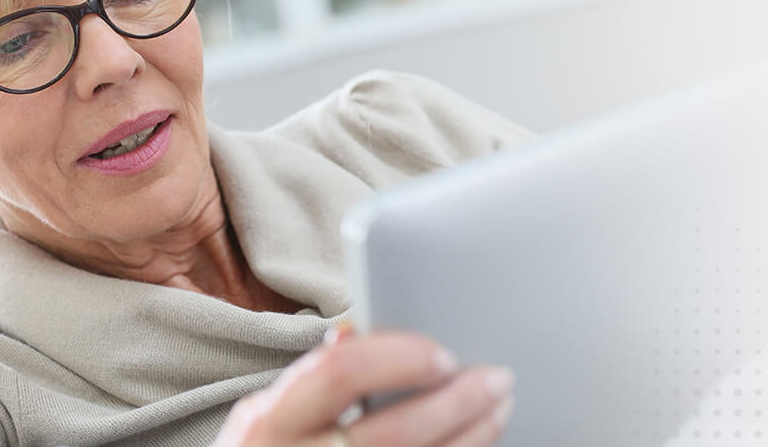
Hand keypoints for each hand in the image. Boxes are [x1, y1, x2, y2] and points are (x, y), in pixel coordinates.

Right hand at [214, 328, 515, 445]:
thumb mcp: (279, 413)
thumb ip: (321, 377)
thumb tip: (366, 332)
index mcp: (269, 423)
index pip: (339, 374)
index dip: (399, 359)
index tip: (444, 354)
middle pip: (396, 432)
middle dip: (458, 402)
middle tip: (497, 378)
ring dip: (472, 435)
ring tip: (498, 407)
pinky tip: (476, 441)